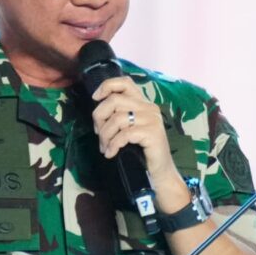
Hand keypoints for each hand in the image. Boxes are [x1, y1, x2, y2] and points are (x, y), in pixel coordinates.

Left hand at [87, 74, 187, 208]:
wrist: (160, 172)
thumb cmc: (142, 152)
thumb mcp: (129, 129)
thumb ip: (119, 116)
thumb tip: (97, 112)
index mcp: (144, 103)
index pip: (125, 82)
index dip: (107, 86)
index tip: (95, 99)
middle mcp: (149, 108)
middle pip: (115, 100)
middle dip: (100, 117)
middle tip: (99, 134)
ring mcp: (152, 120)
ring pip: (117, 118)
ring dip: (105, 135)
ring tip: (105, 147)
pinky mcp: (152, 133)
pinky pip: (124, 134)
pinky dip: (113, 144)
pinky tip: (111, 153)